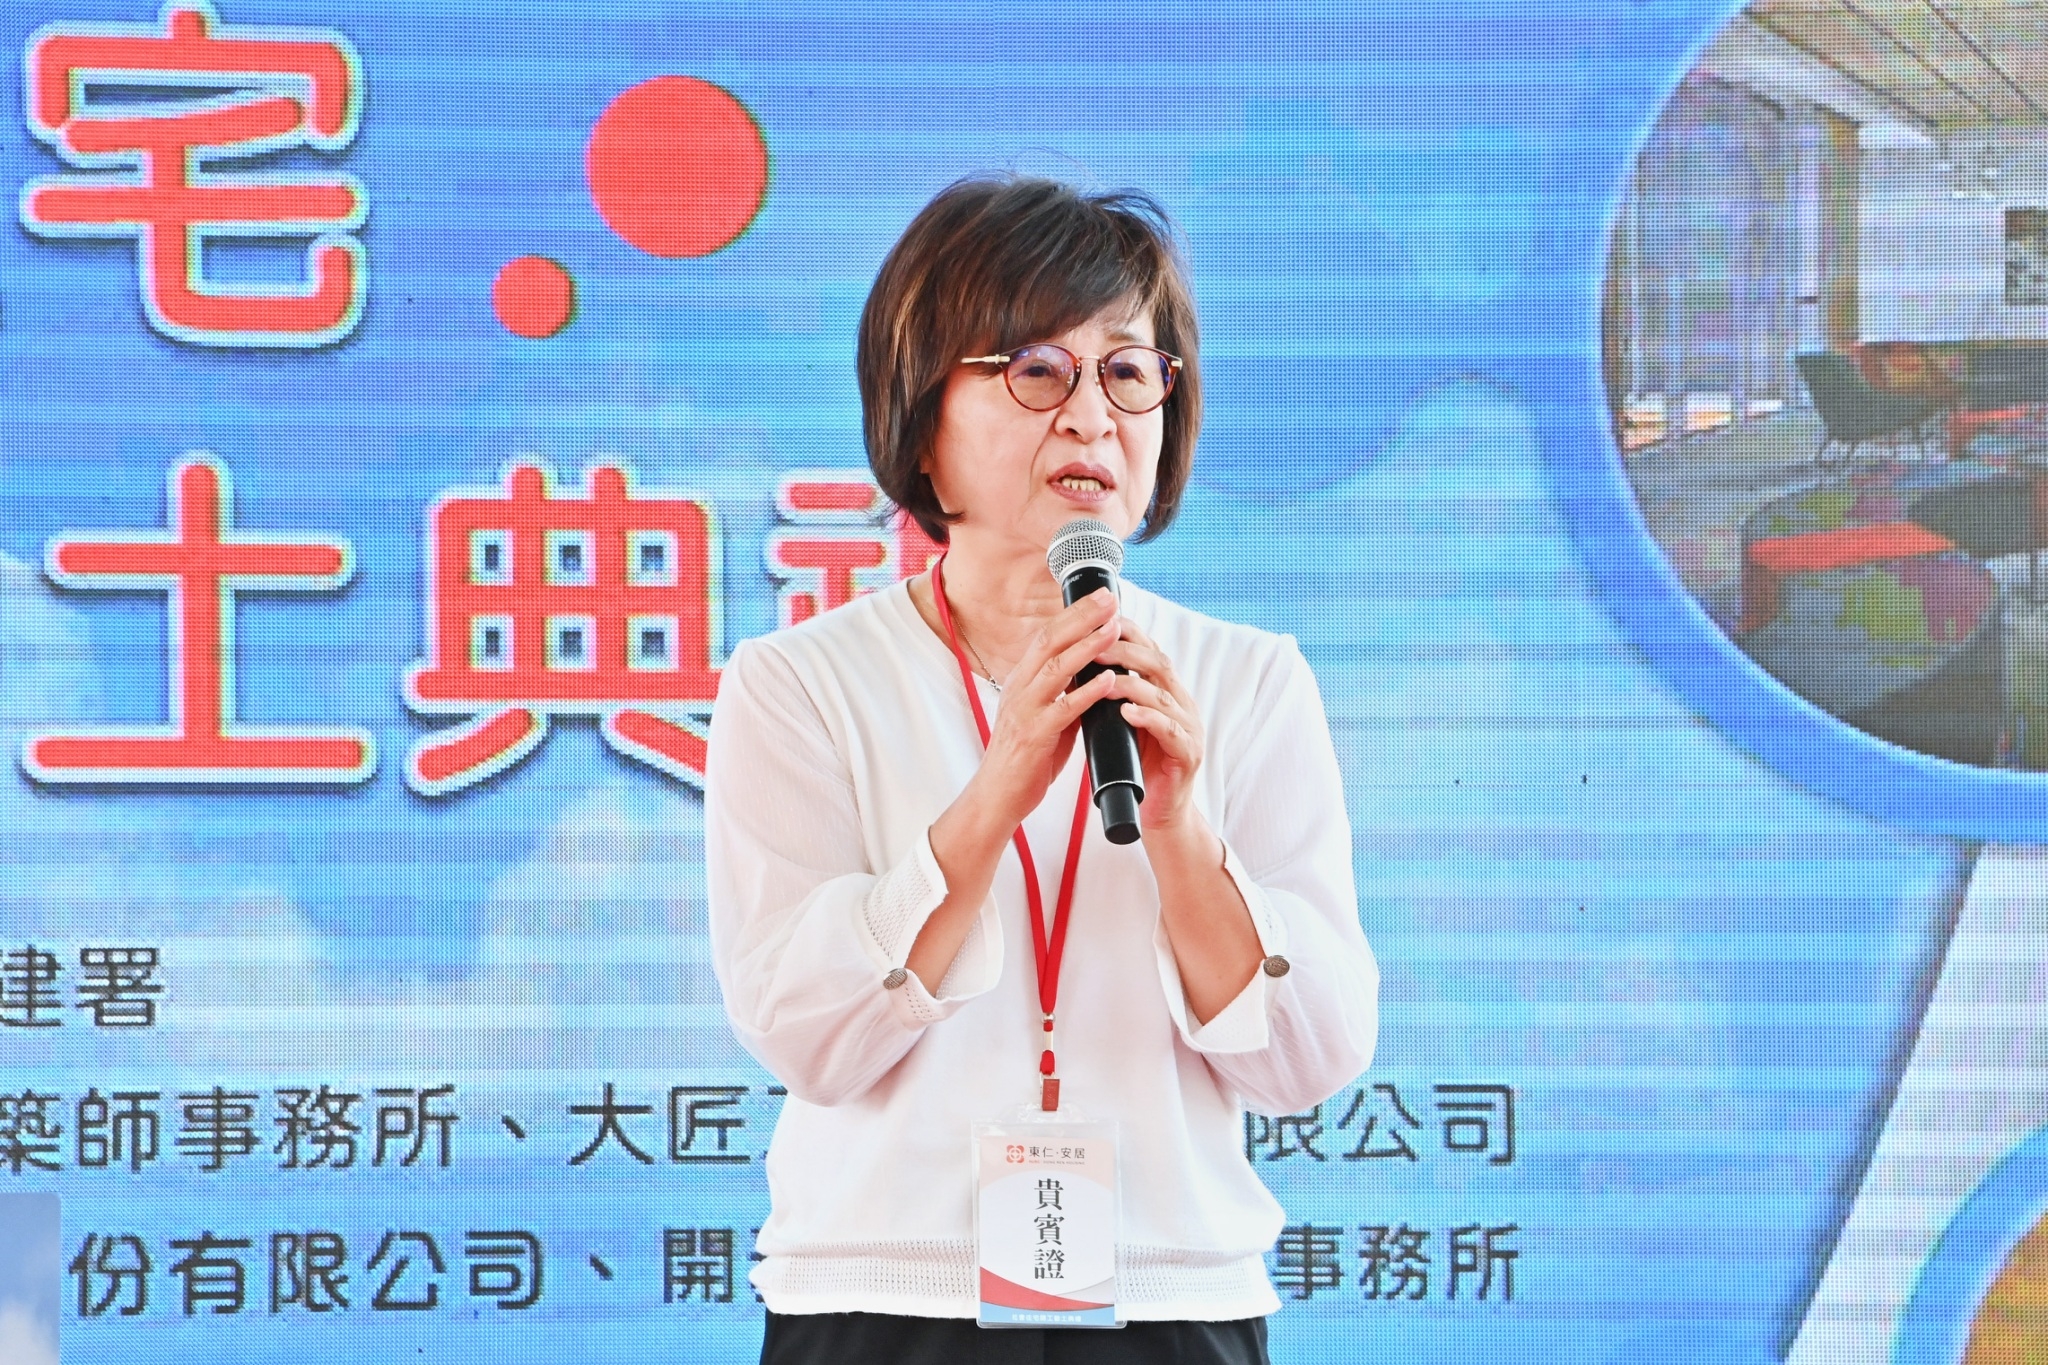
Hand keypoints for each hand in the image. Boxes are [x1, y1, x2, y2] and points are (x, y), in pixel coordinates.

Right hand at [964, 586, 1122, 832]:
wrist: (998, 795)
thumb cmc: (1026, 757)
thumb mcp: (1045, 715)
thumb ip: (1065, 693)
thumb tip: (1096, 674)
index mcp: (1022, 681)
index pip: (1047, 636)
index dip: (1074, 614)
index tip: (1102, 598)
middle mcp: (1019, 688)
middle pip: (1050, 641)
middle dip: (1081, 617)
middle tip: (1109, 599)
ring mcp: (1024, 711)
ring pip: (1056, 668)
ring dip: (1088, 646)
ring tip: (1114, 629)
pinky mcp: (1033, 737)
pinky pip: (1062, 710)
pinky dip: (1086, 693)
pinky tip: (1108, 680)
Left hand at [1098, 620, 1203, 833]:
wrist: (1156, 812)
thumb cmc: (1135, 764)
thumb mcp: (1121, 722)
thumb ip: (1113, 694)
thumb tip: (1080, 663)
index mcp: (1167, 692)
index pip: (1149, 651)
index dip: (1127, 634)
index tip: (1099, 621)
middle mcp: (1182, 704)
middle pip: (1158, 665)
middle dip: (1126, 652)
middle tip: (1095, 646)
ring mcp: (1189, 728)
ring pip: (1162, 695)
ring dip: (1132, 683)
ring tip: (1104, 678)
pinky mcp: (1188, 754)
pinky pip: (1169, 730)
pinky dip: (1148, 719)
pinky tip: (1127, 713)